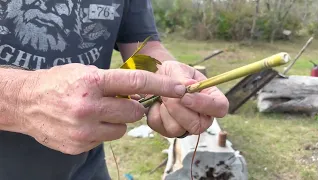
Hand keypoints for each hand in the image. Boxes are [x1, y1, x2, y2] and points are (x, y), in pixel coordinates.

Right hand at [18, 63, 185, 154]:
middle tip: (117, 102)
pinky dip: (101, 132)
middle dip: (131, 108)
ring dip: (116, 121)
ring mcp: (83, 129)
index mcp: (91, 82)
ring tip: (98, 113)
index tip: (181, 89)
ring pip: (122, 129)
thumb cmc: (59, 82)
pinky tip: (85, 124)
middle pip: (133, 112)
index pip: (136, 83)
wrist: (26, 102)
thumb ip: (113, 84)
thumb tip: (138, 96)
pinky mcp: (78, 145)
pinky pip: (105, 140)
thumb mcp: (85, 72)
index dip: (162, 86)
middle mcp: (88, 106)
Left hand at [147, 61, 228, 137]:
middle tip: (167, 95)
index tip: (186, 97)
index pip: (220, 108)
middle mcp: (201, 116)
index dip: (205, 105)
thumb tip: (189, 85)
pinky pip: (162, 128)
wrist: (152, 79)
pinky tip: (156, 103)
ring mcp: (185, 126)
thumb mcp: (175, 68)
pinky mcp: (167, 131)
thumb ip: (181, 77)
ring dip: (167, 111)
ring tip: (162, 96)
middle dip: (180, 110)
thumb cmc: (170, 74)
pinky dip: (155, 114)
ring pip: (178, 129)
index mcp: (210, 98)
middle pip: (199, 125)